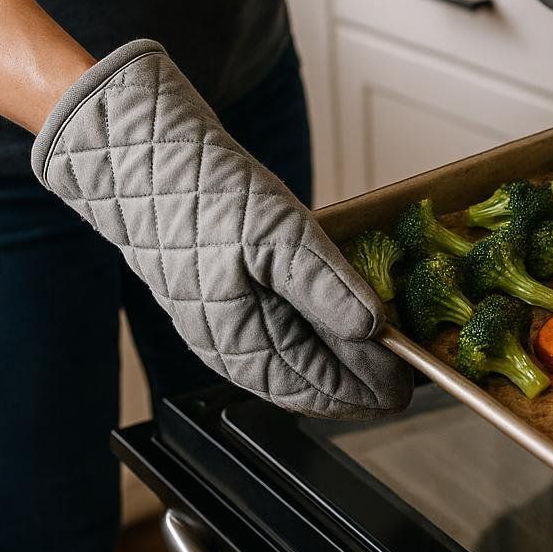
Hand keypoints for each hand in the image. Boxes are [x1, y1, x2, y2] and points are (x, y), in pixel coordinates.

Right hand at [31, 40, 410, 419]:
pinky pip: (276, 347)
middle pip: (307, 385)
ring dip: (337, 369)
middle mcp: (228, 349)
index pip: (319, 385)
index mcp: (240, 342)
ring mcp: (221, 331)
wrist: (145, 164)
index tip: (407, 386)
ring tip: (379, 363)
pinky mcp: (222, 307)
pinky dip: (312, 349)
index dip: (369, 387)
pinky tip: (334, 339)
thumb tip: (373, 330)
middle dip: (358, 385)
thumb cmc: (206, 198)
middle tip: (404, 383)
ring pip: (291, 370)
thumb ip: (326, 288)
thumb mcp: (279, 235)